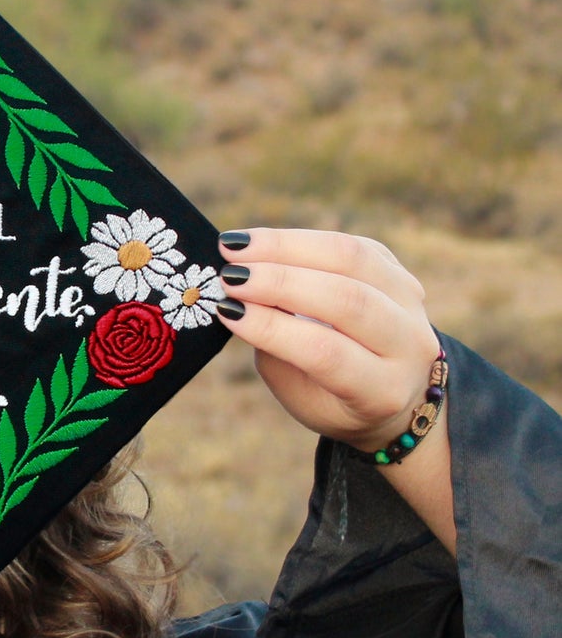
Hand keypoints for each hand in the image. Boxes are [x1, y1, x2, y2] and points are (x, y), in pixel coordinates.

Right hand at [213, 228, 438, 452]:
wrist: (397, 388)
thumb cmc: (333, 397)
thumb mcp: (300, 395)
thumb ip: (275, 350)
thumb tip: (240, 298)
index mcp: (382, 390)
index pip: (328, 353)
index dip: (274, 329)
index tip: (227, 310)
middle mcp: (409, 343)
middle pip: (346, 299)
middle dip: (280, 282)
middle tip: (229, 275)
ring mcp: (410, 301)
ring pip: (351, 258)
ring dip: (286, 247)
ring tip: (236, 247)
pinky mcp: (397, 269)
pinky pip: (349, 244)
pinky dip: (298, 240)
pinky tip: (258, 242)